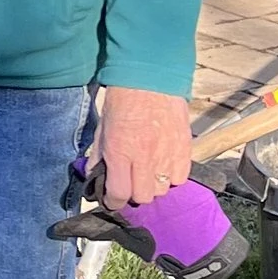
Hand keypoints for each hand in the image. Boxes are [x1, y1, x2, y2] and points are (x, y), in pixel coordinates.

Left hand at [97, 85, 192, 208]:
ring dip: (153, 186)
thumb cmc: (122, 100)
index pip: (119, 193)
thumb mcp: (102, 128)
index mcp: (121, 152)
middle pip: (143, 197)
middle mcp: (145, 157)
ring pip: (162, 190)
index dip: (113, 201)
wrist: (149, 77)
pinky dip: (172, 177)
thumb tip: (94, 176)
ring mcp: (167, 153)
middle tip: (130, 182)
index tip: (112, 199)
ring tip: (148, 173)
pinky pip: (180, 178)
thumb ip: (98, 155)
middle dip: (133, 194)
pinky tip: (164, 166)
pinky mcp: (184, 148)